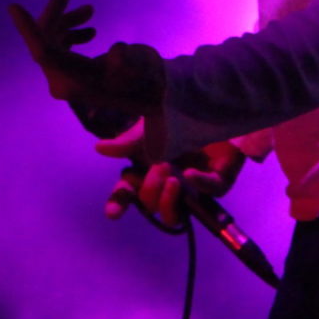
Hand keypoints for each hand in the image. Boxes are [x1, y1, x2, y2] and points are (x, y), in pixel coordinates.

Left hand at [10, 0, 164, 137]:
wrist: (152, 94)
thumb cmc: (150, 80)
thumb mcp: (143, 67)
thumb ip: (131, 61)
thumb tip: (118, 51)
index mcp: (74, 83)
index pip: (44, 53)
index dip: (29, 29)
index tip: (14, 6)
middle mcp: (62, 82)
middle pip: (45, 40)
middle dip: (56, 12)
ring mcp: (63, 78)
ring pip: (51, 41)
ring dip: (66, 21)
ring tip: (90, 10)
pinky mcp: (68, 73)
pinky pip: (57, 47)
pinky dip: (69, 32)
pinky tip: (89, 30)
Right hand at [95, 124, 244, 229]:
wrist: (208, 103)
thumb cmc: (175, 116)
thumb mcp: (148, 128)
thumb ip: (126, 142)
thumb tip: (100, 148)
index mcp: (146, 171)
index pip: (127, 194)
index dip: (118, 203)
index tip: (114, 212)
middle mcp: (167, 183)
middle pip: (149, 204)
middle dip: (150, 189)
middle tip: (160, 165)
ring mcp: (192, 186)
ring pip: (175, 215)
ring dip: (168, 200)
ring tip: (172, 179)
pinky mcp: (219, 180)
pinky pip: (210, 193)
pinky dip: (199, 185)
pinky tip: (190, 173)